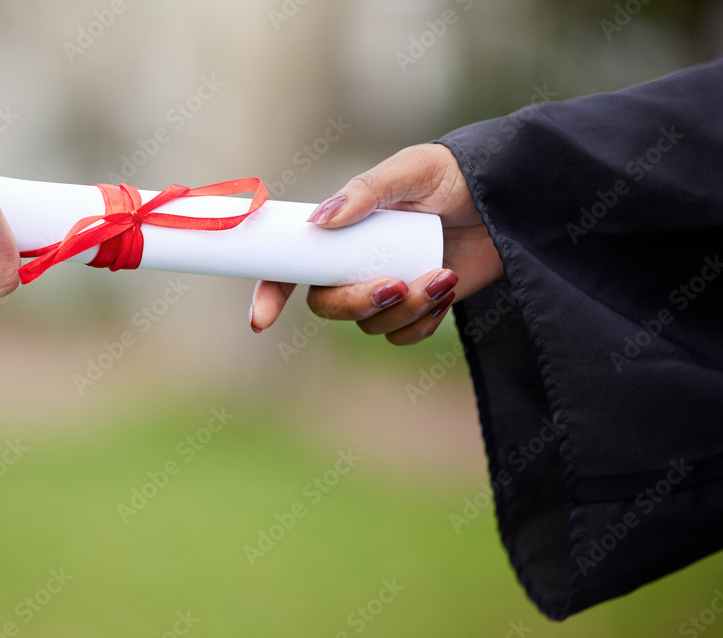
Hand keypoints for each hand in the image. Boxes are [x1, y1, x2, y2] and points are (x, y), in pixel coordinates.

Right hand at [249, 144, 501, 343]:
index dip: (269, 294)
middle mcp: (354, 262)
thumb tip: (320, 221)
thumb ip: (367, 190)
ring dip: (405, 309)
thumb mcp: (411, 169)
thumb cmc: (454, 174)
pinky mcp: (415, 307)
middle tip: (396, 284)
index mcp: (341, 229)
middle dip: (356, 303)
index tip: (263, 321)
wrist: (508, 199)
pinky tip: (447, 290)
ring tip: (442, 277)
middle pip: (326, 304)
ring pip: (369, 323)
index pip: (292, 266)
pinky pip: (401, 334)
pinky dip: (423, 322)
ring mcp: (384, 286)